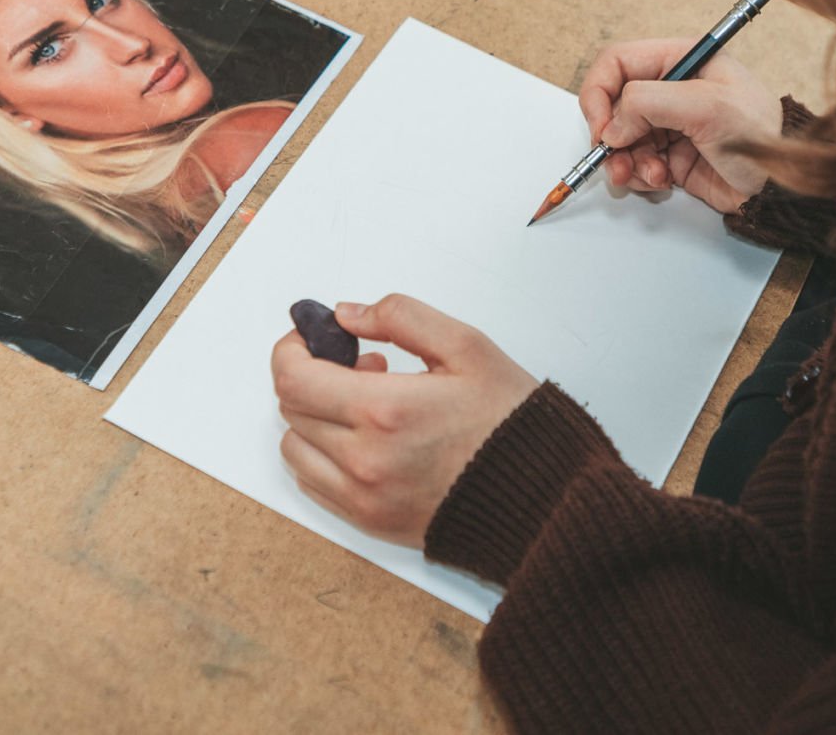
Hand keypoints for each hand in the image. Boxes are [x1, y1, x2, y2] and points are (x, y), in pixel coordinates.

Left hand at [271, 295, 539, 547]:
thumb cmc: (512, 424)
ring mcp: (363, 497)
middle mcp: (364, 460)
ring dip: (316, 418)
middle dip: (314, 376)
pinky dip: (324, 455)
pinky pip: (313, 483)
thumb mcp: (468, 347)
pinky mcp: (369, 522)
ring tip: (369, 407)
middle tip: (364, 366)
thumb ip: (400, 317)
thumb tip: (347, 314)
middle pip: (292, 408)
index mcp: (385, 412)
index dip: (292, 347)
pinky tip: (366, 440)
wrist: (543, 498)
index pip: (292, 377)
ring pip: (295, 447)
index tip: (310, 337)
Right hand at [577, 38, 780, 213]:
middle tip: (618, 158)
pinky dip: (639, 175)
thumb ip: (650, 103)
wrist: (780, 187)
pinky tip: (662, 180)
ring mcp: (668, 124)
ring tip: (650, 174)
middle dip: (611, 136)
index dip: (600, 93)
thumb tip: (611, 125)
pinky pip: (634, 163)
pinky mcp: (669, 156)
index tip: (601, 127)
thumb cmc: (760, 136)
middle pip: (612, 106)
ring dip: (626, 161)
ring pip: (619, 140)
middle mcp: (670, 89)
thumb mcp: (707, 106)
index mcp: (681, 60)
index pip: (617, 63)